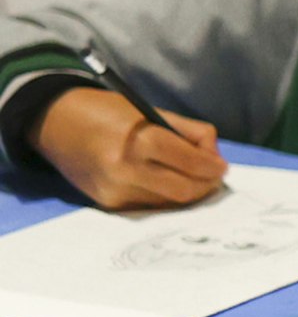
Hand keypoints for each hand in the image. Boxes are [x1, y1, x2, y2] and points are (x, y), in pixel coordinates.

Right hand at [30, 86, 225, 208]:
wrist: (56, 122)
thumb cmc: (109, 112)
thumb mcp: (152, 111)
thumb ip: (190, 133)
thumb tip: (215, 158)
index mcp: (137, 140)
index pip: (190, 162)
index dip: (213, 167)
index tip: (222, 166)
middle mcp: (124, 170)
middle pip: (184, 191)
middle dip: (206, 185)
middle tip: (213, 176)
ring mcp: (114, 191)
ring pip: (169, 202)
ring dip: (186, 192)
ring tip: (189, 176)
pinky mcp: (107, 204)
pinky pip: (149, 205)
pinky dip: (163, 195)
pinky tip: (162, 181)